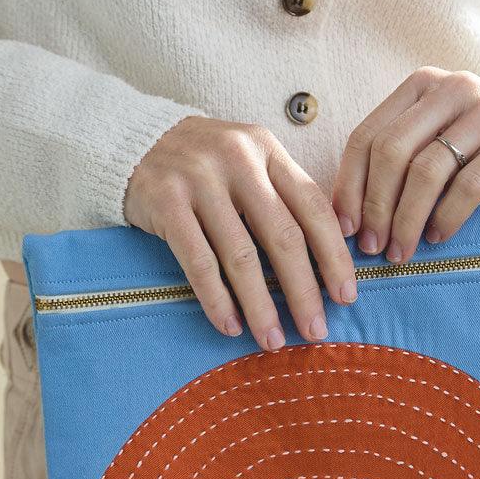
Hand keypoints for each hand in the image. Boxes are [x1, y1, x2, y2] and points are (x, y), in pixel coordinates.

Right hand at [122, 116, 357, 350]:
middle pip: (283, 236)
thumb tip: (326, 259)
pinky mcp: (165, 202)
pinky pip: (198, 262)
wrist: (133, 139)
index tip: (346, 296)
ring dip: (260, 306)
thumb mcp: (248, 161)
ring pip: (241, 256)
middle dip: (304, 291)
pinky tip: (230, 325)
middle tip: (315, 330)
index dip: (334, 256)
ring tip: (272, 339)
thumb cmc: (204, 162)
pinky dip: (216, 299)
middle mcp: (238, 160)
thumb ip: (283, 195)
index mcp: (267, 150)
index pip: (313, 207)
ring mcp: (199, 180)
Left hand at [331, 67, 479, 262]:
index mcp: (421, 87)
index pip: (366, 136)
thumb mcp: (438, 144)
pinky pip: (470, 183)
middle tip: (373, 247)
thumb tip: (348, 219)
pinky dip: (448, 216)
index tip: (344, 230)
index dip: (350, 186)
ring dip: (408, 218)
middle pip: (392, 151)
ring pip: (428, 169)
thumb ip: (399, 163)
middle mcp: (452, 89)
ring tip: (402, 251)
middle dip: (376, 206)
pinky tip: (439, 237)